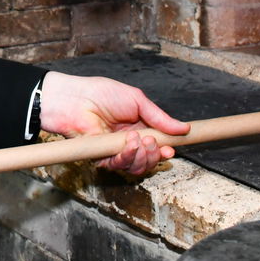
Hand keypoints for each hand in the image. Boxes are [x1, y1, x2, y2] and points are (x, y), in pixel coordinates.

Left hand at [39, 71, 190, 174]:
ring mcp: (115, 150)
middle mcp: (128, 141)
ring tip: (138, 140)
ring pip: (136, 166)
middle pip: (149, 159)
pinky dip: (127, 158)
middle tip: (150, 141)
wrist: (76, 99)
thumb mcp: (137, 100)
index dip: (165, 149)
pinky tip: (128, 145)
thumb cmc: (102, 94)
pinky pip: (119, 166)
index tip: (172, 149)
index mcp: (138, 127)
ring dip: (142, 156)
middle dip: (154, 154)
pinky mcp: (102, 158)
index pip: (157, 145)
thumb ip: (159, 117)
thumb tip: (183, 128)